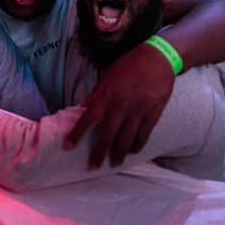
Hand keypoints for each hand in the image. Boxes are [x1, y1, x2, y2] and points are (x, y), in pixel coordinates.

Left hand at [65, 43, 174, 167]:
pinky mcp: (153, 113)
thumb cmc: (128, 65)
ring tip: (114, 164)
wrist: (157, 58)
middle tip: (93, 166)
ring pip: (126, 139)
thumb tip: (83, 108)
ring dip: (119, 154)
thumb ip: (96, 95)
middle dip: (99, 153)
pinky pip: (144, 134)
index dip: (77, 133)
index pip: (88, 119)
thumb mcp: (107, 77)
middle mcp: (121, 106)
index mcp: (106, 96)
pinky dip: (137, 145)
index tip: (68, 146)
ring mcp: (138, 111)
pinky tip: (132, 152)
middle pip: (107, 135)